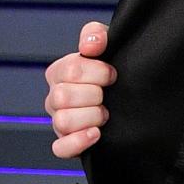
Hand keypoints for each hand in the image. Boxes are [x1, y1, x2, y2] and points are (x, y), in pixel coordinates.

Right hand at [44, 20, 116, 155]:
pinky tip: (96, 133)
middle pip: (62, 97)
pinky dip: (78, 141)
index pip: (69, 70)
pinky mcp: (66, 145)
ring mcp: (58, 123)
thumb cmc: (112, 71)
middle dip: (94, 95)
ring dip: (90, 117)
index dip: (97, 72)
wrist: (129, 99)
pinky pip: (60, 149)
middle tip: (107, 96)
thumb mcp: (107, 46)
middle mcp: (54, 98)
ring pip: (62, 121)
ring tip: (105, 115)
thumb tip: (90, 45)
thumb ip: (96, 35)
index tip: (113, 74)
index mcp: (59, 73)